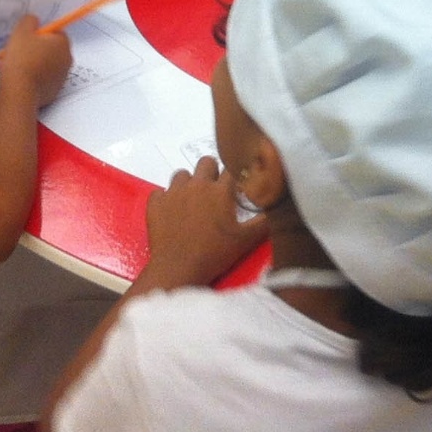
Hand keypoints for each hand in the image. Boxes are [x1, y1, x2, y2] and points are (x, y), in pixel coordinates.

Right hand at [0, 15, 71, 106]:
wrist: (19, 93)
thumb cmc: (21, 60)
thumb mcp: (21, 32)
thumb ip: (29, 21)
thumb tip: (34, 20)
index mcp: (63, 43)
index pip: (53, 32)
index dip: (37, 33)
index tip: (23, 37)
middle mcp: (67, 60)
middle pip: (46, 49)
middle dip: (27, 49)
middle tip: (11, 51)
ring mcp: (61, 77)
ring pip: (40, 64)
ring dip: (24, 62)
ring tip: (6, 65)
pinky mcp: (52, 91)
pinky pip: (39, 78)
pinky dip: (27, 76)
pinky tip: (13, 77)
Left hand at [142, 157, 269, 287]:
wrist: (178, 269)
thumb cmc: (214, 254)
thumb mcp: (246, 240)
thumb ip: (264, 222)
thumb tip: (276, 210)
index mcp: (221, 190)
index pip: (232, 168)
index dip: (235, 175)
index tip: (236, 187)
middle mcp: (197, 184)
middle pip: (206, 162)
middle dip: (211, 173)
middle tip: (213, 193)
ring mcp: (174, 192)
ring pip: (181, 174)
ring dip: (188, 184)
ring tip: (191, 202)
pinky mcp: (155, 203)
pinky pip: (160, 192)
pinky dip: (165, 199)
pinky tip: (170, 212)